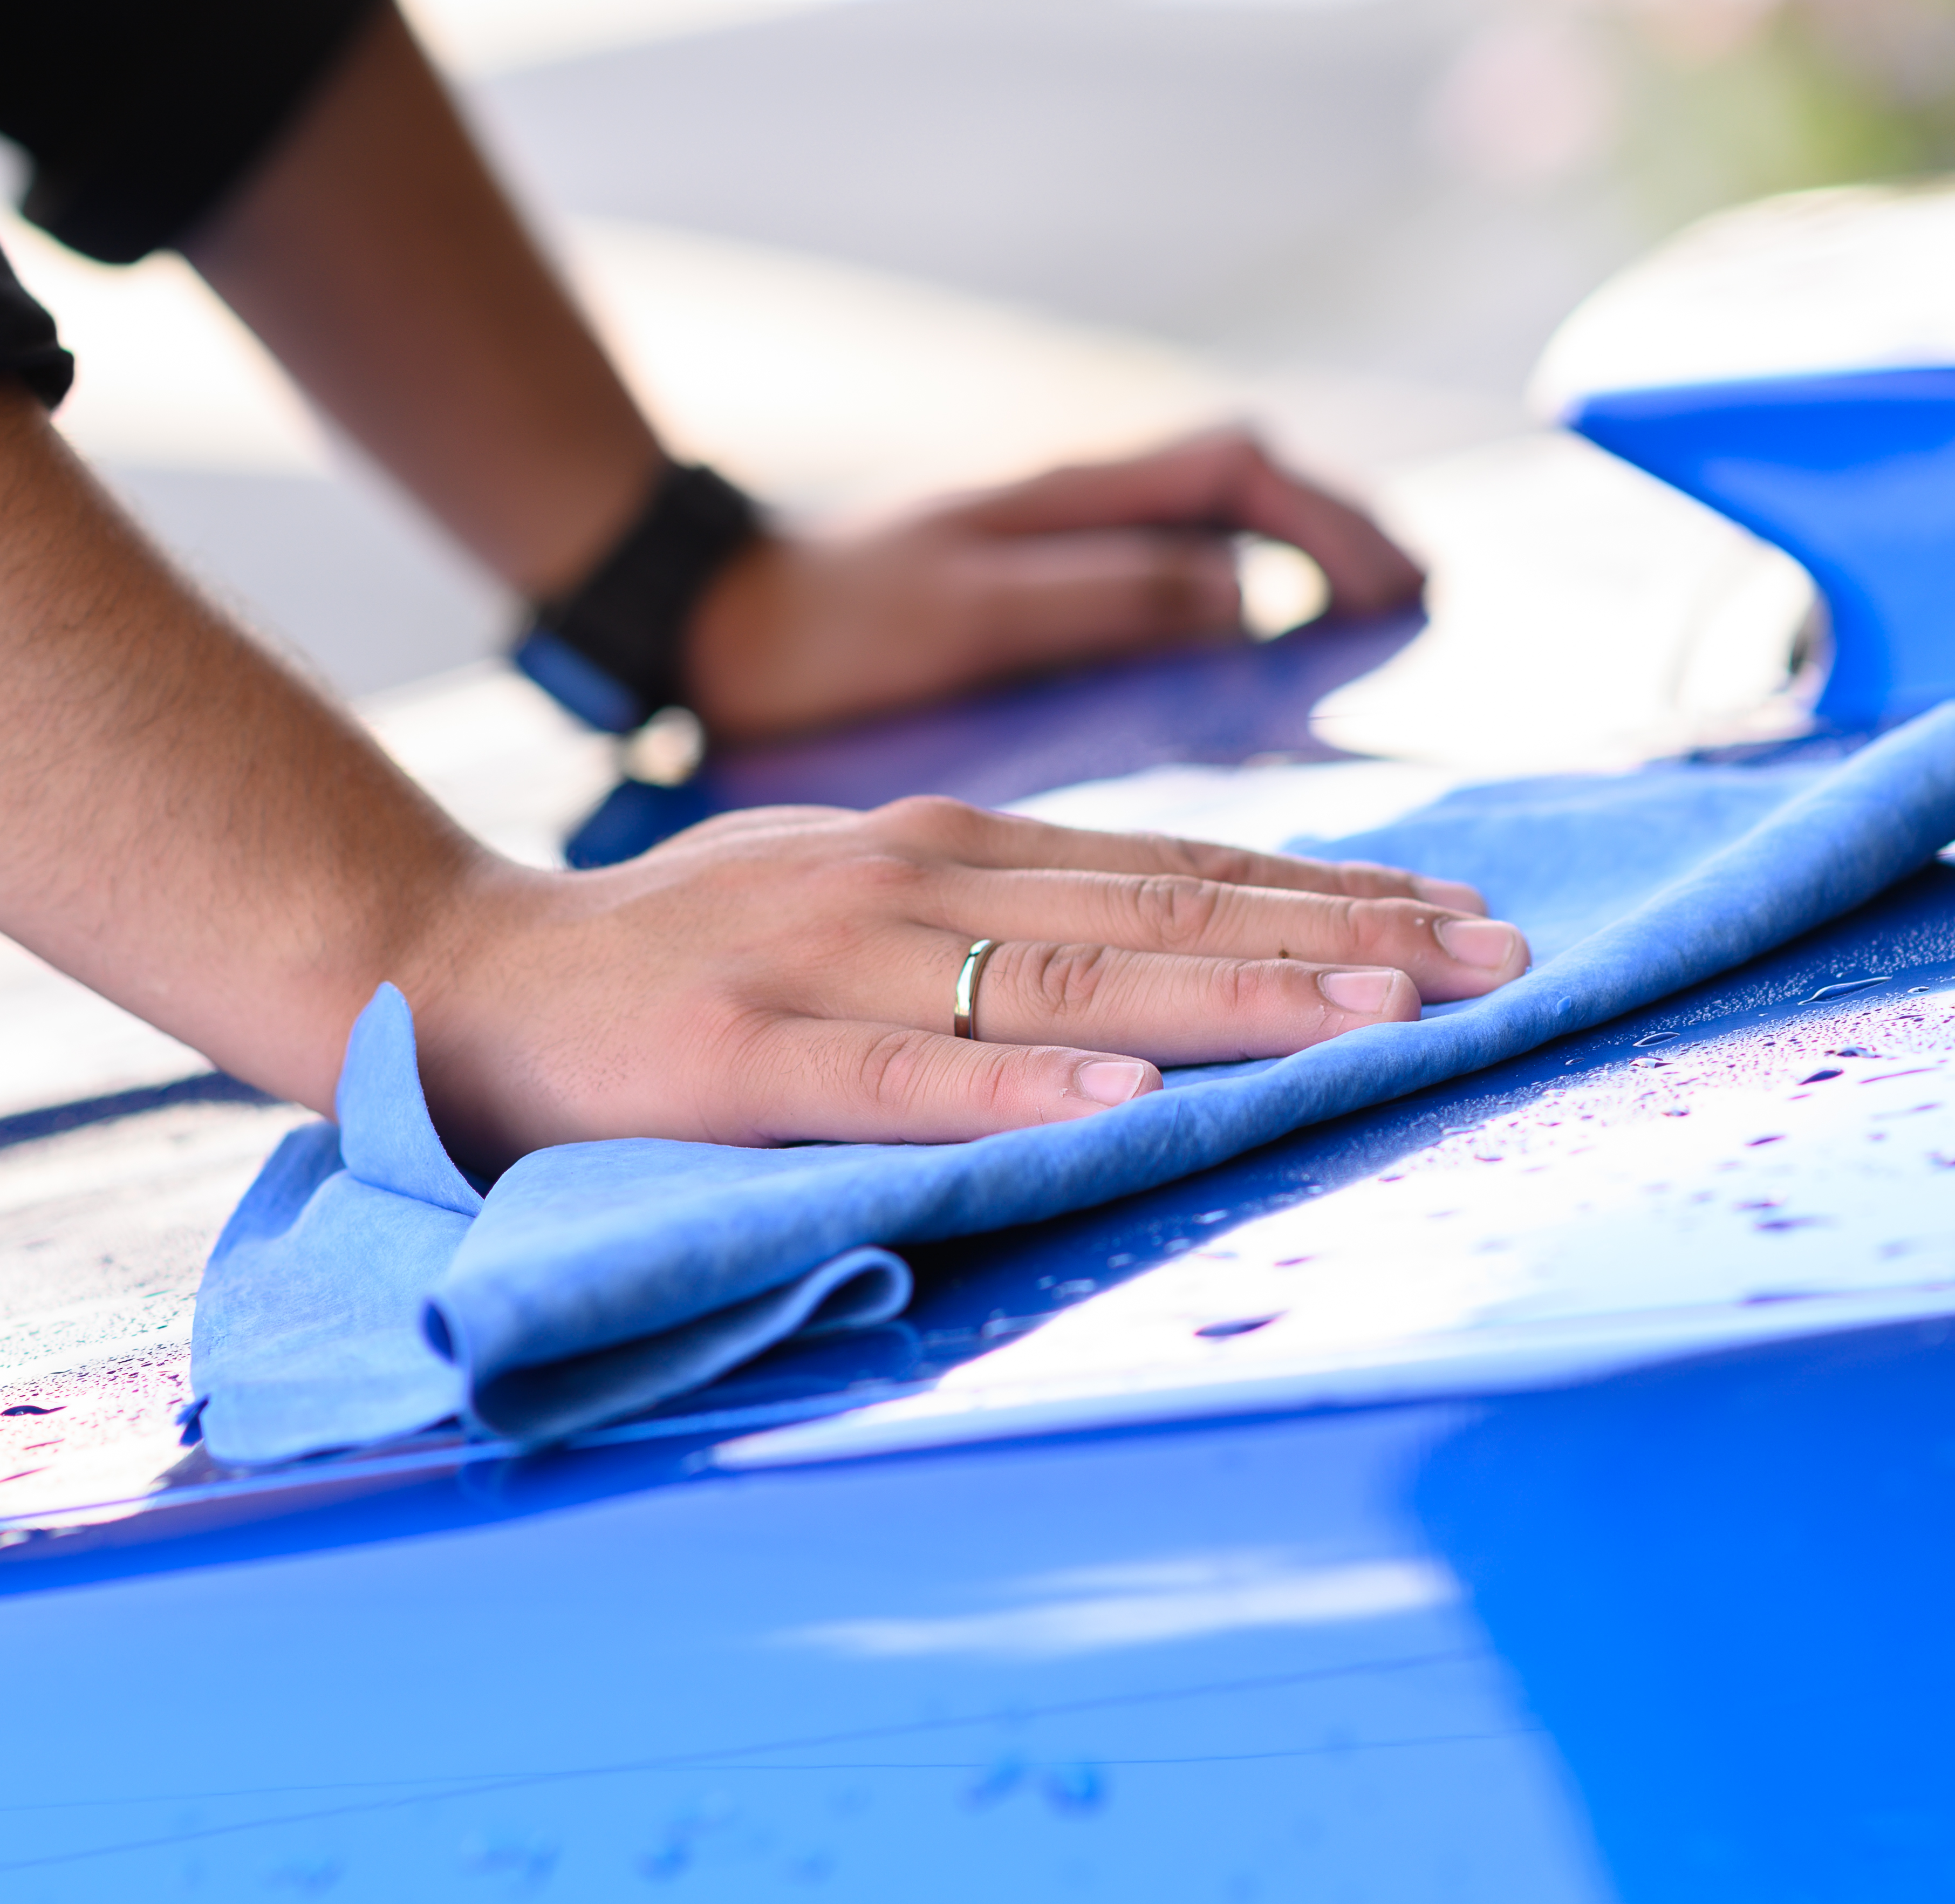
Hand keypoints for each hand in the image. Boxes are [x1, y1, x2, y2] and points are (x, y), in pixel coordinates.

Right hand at [403, 794, 1525, 1164]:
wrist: (460, 974)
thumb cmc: (688, 956)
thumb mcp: (865, 904)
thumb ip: (1005, 918)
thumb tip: (1176, 945)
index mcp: (950, 852)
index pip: (1179, 867)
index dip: (1331, 889)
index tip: (1469, 913)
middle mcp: (911, 883)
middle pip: (1163, 912)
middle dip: (1341, 939)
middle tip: (1494, 961)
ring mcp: (825, 963)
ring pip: (1061, 982)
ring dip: (1228, 999)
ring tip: (1370, 1017)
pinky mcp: (738, 1058)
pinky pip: (893, 1079)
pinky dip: (1006, 1091)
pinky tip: (1112, 1102)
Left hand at [681, 424, 1424, 741]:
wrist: (711, 627)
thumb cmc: (823, 626)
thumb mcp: (964, 613)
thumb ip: (1106, 597)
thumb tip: (1250, 595)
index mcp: (1072, 499)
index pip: (1241, 472)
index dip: (1332, 524)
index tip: (1398, 589)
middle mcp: (1081, 510)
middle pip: (1254, 494)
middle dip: (1350, 543)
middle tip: (1423, 607)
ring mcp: (1063, 551)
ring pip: (1221, 535)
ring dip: (1307, 568)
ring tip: (1379, 626)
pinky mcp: (1041, 601)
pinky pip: (1175, 584)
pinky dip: (1244, 603)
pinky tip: (1270, 658)